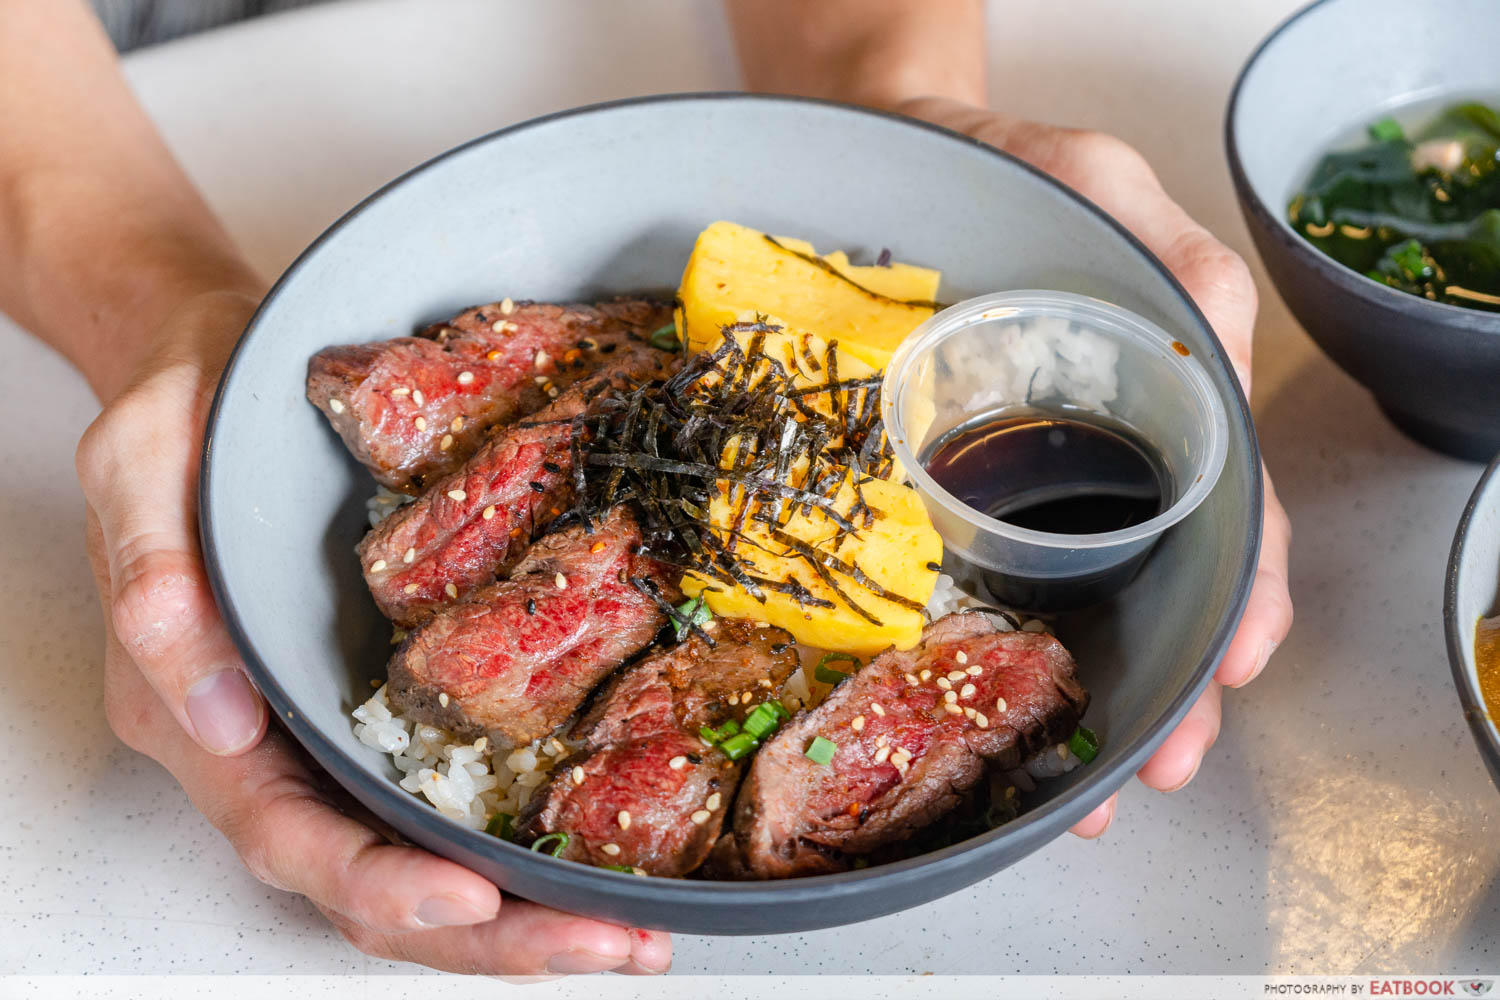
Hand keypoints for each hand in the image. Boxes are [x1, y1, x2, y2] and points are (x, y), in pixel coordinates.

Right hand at [75, 290, 670, 974]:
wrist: (235, 364)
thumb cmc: (189, 407)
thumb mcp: (143, 460)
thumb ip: (156, 578)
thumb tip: (211, 714)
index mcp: (197, 711)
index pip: (286, 833)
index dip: (376, 881)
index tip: (468, 899)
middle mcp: (273, 744)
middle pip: (369, 882)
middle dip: (487, 934)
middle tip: (600, 945)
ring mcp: (339, 733)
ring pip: (421, 861)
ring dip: (525, 916)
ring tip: (628, 935)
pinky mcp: (395, 705)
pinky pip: (455, 795)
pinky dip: (527, 845)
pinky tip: (605, 859)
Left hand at [894, 99, 1294, 836]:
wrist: (884, 160)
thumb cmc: (1001, 167)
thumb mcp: (1093, 180)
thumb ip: (1165, 249)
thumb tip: (1214, 334)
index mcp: (1155, 400)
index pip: (1229, 509)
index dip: (1239, 593)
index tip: (1232, 666)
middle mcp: (1095, 454)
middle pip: (1157, 583)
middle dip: (1165, 688)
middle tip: (1151, 772)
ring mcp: (1015, 478)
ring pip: (1069, 602)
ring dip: (1081, 697)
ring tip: (1073, 782)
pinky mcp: (936, 485)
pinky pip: (967, 575)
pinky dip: (981, 653)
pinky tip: (975, 707)